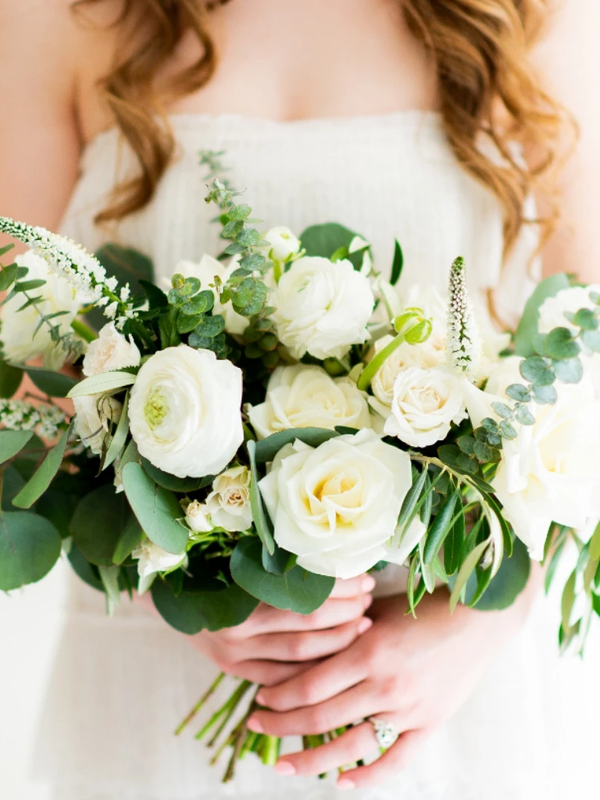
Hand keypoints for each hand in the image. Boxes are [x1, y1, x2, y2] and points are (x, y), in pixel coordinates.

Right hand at [136, 573, 374, 686]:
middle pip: (307, 625)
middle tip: (369, 600)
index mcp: (240, 590)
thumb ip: (278, 558)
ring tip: (363, 625)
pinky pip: (282, 677)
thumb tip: (333, 551)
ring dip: (338, 640)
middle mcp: (237, 626)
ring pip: (300, 655)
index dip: (340, 589)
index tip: (364, 579)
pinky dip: (312, 668)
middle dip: (346, 613)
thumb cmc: (210, 562)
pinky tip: (336, 657)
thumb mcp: (239, 552)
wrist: (165, 592)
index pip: (304, 596)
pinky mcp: (233, 670)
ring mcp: (234, 653)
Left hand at [248, 583, 536, 787]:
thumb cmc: (422, 605)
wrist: (479, 616)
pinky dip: (368, 776)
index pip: (311, 685)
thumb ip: (342, 631)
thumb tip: (301, 648)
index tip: (260, 697)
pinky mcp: (430, 724)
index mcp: (370, 650)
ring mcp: (410, 709)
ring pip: (350, 746)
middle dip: (281, 725)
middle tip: (256, 724)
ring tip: (283, 764)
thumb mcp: (377, 610)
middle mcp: (386, 684)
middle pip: (321, 717)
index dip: (280, 695)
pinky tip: (342, 782)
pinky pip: (396, 761)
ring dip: (311, 759)